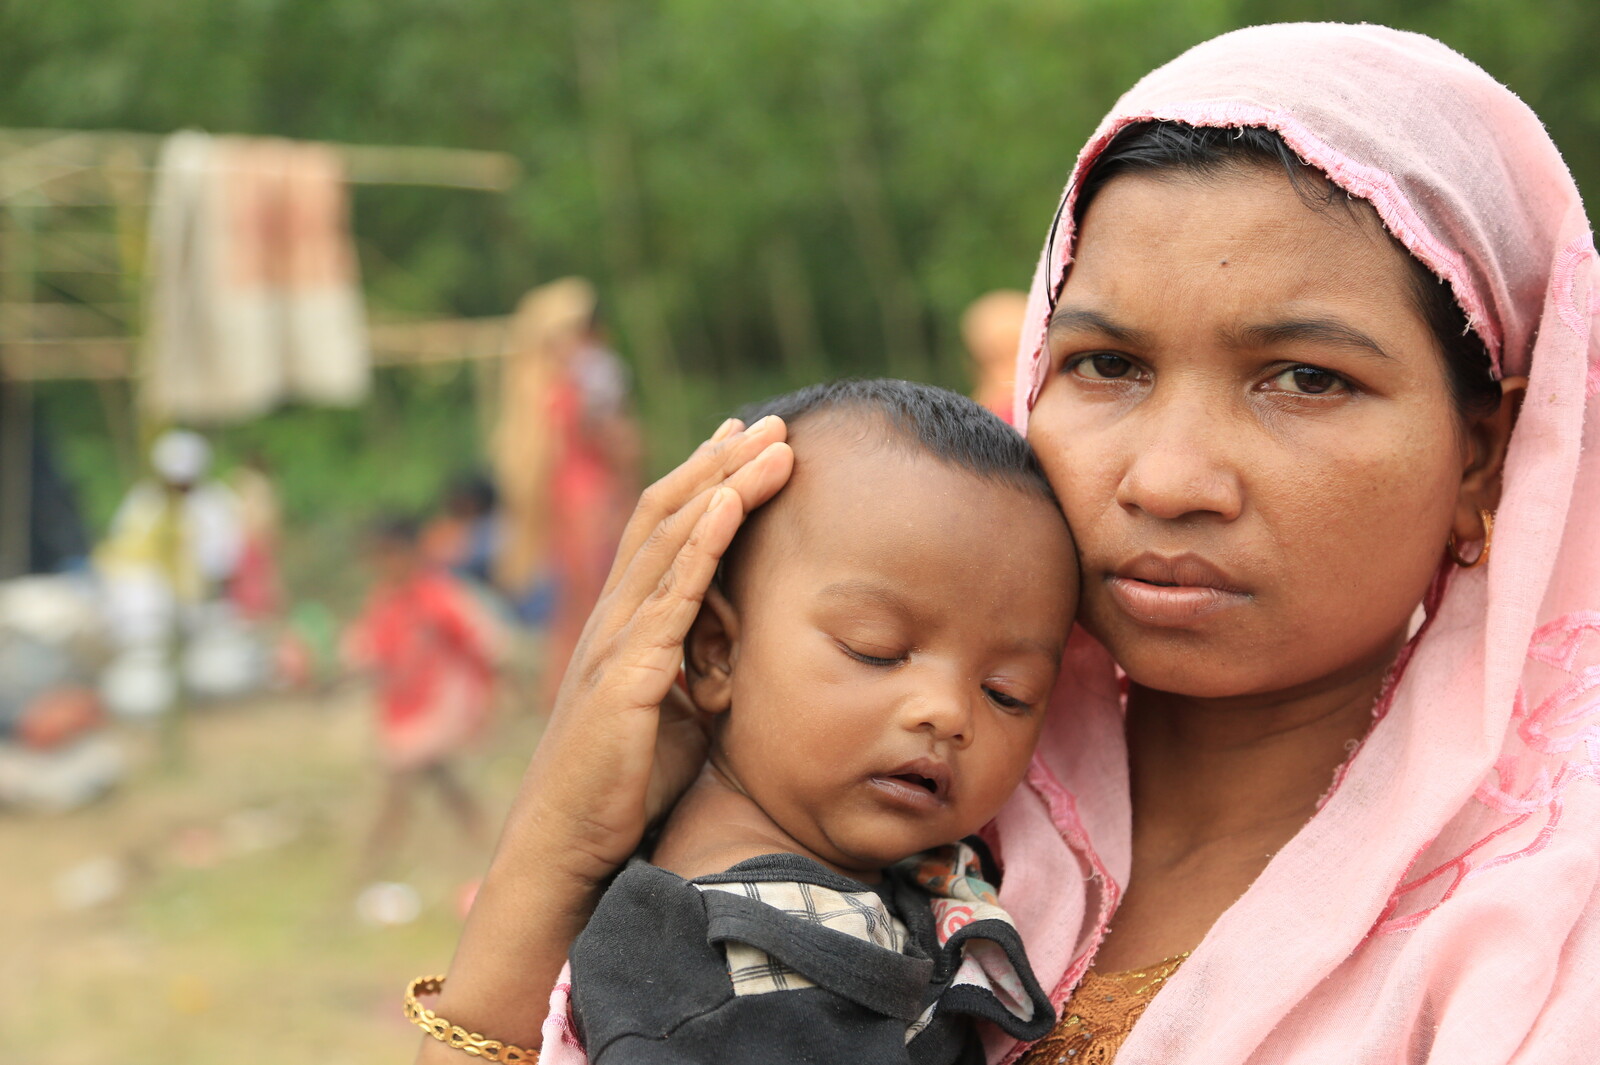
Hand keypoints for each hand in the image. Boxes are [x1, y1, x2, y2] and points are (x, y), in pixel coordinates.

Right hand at [515, 414, 792, 883]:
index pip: (663, 531)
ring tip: (770, 444)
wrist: (570, 843)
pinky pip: (671, 595)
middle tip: (769, 422)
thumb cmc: (622, 783)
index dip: (704, 482)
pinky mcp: (627, 675)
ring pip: (672, 539)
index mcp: (625, 622)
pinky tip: (732, 504)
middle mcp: (615, 616)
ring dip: (725, 484)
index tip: (744, 444)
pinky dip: (702, 543)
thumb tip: (738, 650)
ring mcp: (617, 640)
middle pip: (667, 515)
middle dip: (720, 463)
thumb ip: (695, 669)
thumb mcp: (673, 712)